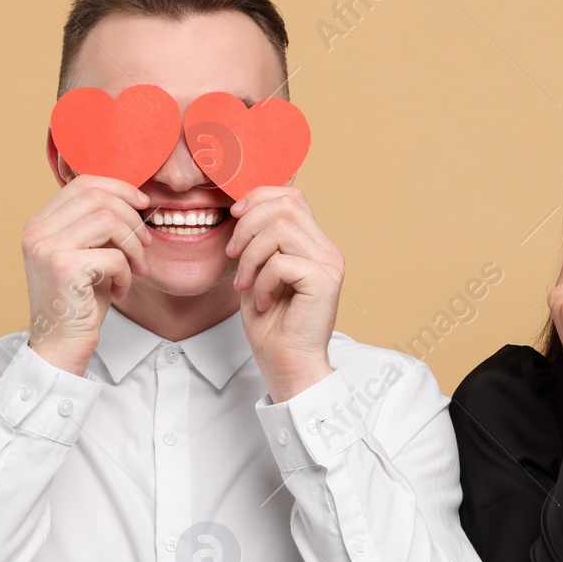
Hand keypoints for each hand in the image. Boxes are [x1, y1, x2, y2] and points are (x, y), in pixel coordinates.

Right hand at [21, 175, 151, 376]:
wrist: (61, 345)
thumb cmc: (79, 302)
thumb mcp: (88, 254)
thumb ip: (98, 226)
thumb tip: (134, 198)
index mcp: (39, 223)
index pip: (82, 183)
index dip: (119, 188)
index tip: (142, 205)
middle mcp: (37, 231)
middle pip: (97, 196)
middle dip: (132, 218)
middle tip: (145, 245)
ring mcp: (46, 247)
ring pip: (108, 220)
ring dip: (133, 246)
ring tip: (137, 269)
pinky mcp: (62, 267)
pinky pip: (113, 255)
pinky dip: (127, 274)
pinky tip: (121, 291)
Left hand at [225, 186, 340, 402]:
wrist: (287, 365)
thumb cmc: (272, 325)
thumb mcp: (257, 272)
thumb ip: (257, 242)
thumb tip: (241, 208)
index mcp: (313, 243)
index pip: (292, 196)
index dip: (258, 197)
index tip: (234, 218)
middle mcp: (326, 249)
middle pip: (285, 204)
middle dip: (248, 224)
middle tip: (233, 254)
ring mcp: (329, 264)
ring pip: (279, 229)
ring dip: (250, 255)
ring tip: (245, 284)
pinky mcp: (324, 281)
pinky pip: (280, 262)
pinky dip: (261, 281)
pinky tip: (261, 302)